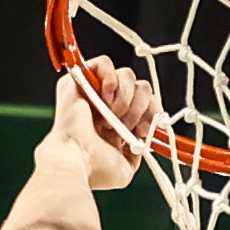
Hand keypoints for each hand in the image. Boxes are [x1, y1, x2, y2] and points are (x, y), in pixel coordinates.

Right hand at [54, 61, 161, 186]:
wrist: (77, 159)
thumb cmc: (94, 167)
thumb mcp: (127, 167)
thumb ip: (138, 153)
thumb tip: (144, 142)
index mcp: (117, 123)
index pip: (146, 102)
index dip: (152, 112)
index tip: (146, 130)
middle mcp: (106, 105)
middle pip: (141, 86)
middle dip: (140, 106)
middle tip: (127, 124)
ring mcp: (94, 90)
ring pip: (127, 75)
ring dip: (126, 97)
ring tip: (113, 115)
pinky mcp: (80, 77)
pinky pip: (105, 63)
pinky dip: (110, 81)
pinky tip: (104, 100)